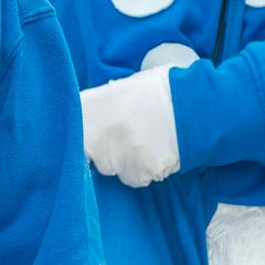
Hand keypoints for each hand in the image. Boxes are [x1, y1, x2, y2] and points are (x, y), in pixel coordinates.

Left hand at [79, 70, 180, 188]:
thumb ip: (106, 102)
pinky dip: (147, 169)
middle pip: (93, 154)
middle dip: (108, 149)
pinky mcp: (136, 173)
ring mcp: (115, 157)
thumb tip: (99, 114)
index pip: (68, 132)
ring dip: (129, 161)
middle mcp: (95, 134)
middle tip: (132, 133)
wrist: (195, 104)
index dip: (80, 137)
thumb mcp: (127, 86)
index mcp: (89, 108)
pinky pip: (137, 177)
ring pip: (115, 168)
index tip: (91, 137)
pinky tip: (160, 151)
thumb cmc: (163, 90)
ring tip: (150, 140)